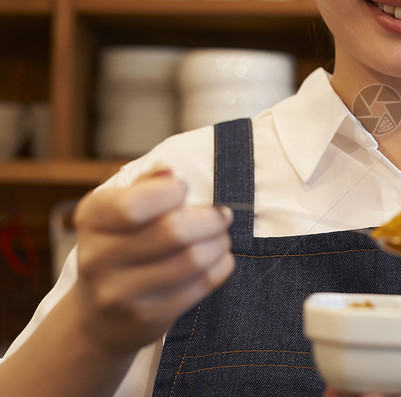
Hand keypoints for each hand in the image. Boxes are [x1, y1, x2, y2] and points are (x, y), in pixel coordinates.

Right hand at [68, 166, 234, 352]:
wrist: (99, 316)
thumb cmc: (119, 247)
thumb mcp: (119, 211)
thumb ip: (145, 185)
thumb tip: (167, 170)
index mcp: (92, 220)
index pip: (136, 204)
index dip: (172, 193)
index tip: (184, 191)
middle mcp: (98, 258)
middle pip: (174, 231)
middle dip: (210, 219)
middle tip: (222, 215)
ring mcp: (121, 292)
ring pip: (193, 259)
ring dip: (219, 242)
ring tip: (220, 237)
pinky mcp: (148, 317)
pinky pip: (202, 285)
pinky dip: (221, 266)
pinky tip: (218, 259)